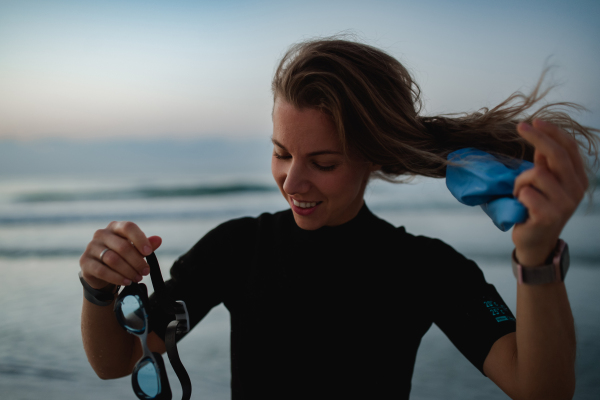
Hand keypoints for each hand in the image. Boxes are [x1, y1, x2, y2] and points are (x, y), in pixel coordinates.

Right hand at [79, 221, 161, 288]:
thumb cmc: (122, 257)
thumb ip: (147, 245)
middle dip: (137, 261)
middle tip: (145, 271)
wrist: (101, 273)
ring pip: (113, 259)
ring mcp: (91, 247)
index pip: (128, 227)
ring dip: (128, 270)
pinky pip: (102, 270)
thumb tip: (158, 239)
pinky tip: (127, 282)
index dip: (140, 239)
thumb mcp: (135, 250)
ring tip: (138, 278)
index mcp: (115, 227)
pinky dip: (117, 277)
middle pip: (122, 246)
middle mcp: (101, 234)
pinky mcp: (85, 262)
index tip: (149, 253)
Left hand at [512, 119, 587, 265]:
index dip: (553, 132)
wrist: (535, 242)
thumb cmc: (537, 208)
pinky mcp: (549, 215)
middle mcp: (577, 189)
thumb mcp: (544, 184)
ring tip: (520, 195)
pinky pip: (526, 192)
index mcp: (578, 178)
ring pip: (536, 174)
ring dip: (520, 182)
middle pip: (557, 154)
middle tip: (520, 126)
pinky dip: (518, 196)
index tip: (535, 120)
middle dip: (538, 137)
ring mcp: (565, 203)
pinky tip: (521, 207)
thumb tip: (541, 141)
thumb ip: (545, 164)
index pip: (569, 148)